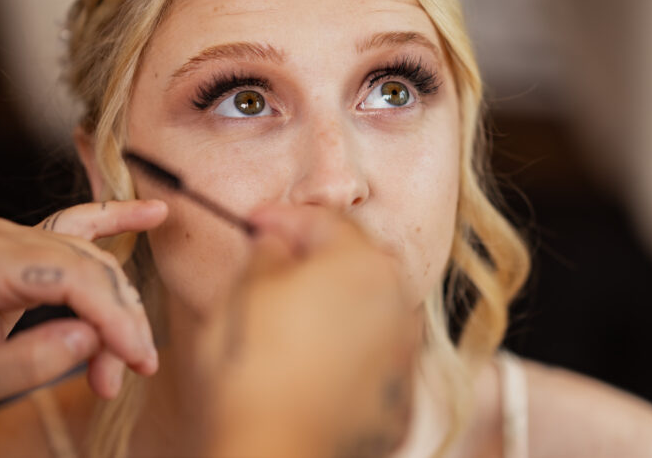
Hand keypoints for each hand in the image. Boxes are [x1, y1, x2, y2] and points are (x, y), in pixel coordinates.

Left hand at [0, 200, 166, 426]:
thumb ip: (29, 361)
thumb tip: (91, 336)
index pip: (73, 278)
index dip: (114, 317)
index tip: (139, 359)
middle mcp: (4, 238)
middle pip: (90, 268)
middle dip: (120, 322)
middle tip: (129, 373)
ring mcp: (15, 236)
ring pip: (93, 260)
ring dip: (118, 308)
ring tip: (123, 361)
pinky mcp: (26, 246)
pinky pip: (80, 226)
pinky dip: (117, 221)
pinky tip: (154, 214)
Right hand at [193, 204, 420, 457]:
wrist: (275, 453)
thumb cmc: (255, 367)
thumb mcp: (247, 290)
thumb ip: (267, 252)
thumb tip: (276, 245)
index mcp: (363, 264)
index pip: (324, 221)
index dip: (285, 218)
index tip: (258, 224)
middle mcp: (398, 303)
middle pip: (357, 263)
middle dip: (317, 259)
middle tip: (275, 266)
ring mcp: (405, 355)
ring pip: (370, 312)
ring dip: (337, 307)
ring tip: (292, 323)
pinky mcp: (400, 401)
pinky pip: (374, 361)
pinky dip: (349, 356)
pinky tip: (311, 368)